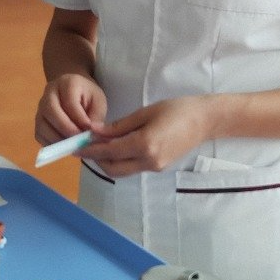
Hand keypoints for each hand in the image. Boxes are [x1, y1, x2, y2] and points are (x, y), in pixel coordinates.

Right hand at [35, 74, 107, 144]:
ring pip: (42, 125)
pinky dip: (51, 144)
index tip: (90, 130)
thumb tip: (90, 134)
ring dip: (58, 139)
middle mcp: (49, 93)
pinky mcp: (38, 121)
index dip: (79, 118)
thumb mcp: (98, 101)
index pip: (69, 101)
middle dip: (65, 128)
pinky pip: (40, 135)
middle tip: (79, 141)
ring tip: (73, 146)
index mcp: (67, 83)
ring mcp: (40, 107)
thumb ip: (96, 116)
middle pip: (50, 110)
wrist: (75, 92)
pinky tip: (65, 147)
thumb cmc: (88, 96)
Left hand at [84, 96, 213, 177]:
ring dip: (108, 161)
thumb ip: (119, 126)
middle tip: (86, 146)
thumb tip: (96, 132)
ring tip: (100, 144)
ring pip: (121, 170)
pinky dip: (121, 159)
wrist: (205, 120)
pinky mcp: (158, 167)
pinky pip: (133, 167)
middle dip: (96, 159)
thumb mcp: (145, 112)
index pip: (109, 151)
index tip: (75, 146)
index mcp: (144, 145)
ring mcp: (154, 167)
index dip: (90, 150)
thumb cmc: (176, 109)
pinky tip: (118, 146)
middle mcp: (148, 161)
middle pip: (112, 168)